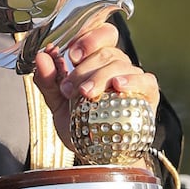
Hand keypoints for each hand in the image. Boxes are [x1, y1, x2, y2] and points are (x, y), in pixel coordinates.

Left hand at [33, 21, 159, 148]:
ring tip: (86, 94)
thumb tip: (41, 56)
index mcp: (95, 60)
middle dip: (85, 69)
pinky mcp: (147, 94)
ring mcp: (133, 78)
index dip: (89, 38)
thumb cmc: (79, 125)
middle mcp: (116, 65)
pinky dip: (130, 81)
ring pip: (120, 65)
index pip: (100, 34)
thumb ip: (48, 80)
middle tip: (71, 88)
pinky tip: (117, 87)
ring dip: (100, 77)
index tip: (72, 54)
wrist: (95, 154)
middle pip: (106, 52)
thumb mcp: (57, 102)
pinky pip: (144, 80)